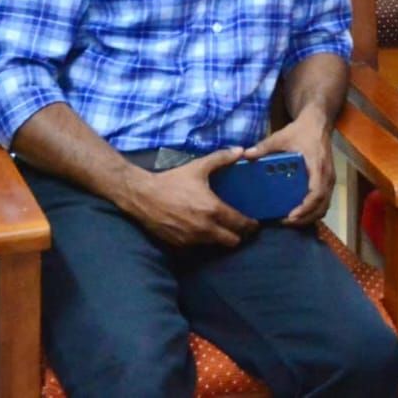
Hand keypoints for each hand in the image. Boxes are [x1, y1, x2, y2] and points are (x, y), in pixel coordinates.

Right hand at [122, 147, 256, 246]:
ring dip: (221, 239)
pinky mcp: (179, 245)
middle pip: (232, 241)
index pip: (240, 224)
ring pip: (216, 245)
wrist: (143, 196)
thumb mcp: (198, 167)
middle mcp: (205, 228)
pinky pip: (198, 247)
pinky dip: (203, 241)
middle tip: (240, 227)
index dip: (250, 225)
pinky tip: (202, 230)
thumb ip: (221, 158)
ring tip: (222, 228)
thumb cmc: (172, 181)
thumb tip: (240, 150)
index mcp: (213, 209)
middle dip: (239, 235)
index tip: (254, 223)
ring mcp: (192, 239)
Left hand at [245, 117, 335, 227]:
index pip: (316, 193)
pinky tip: (298, 213)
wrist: (318, 123)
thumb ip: (264, 146)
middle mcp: (326, 176)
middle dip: (305, 218)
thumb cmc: (302, 130)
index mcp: (317, 166)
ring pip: (324, 207)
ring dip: (309, 217)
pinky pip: (323, 202)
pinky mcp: (327, 181)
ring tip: (290, 220)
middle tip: (285, 222)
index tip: (291, 216)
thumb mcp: (282, 136)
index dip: (305, 208)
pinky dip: (312, 211)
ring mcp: (329, 180)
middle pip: (322, 206)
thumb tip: (245, 155)